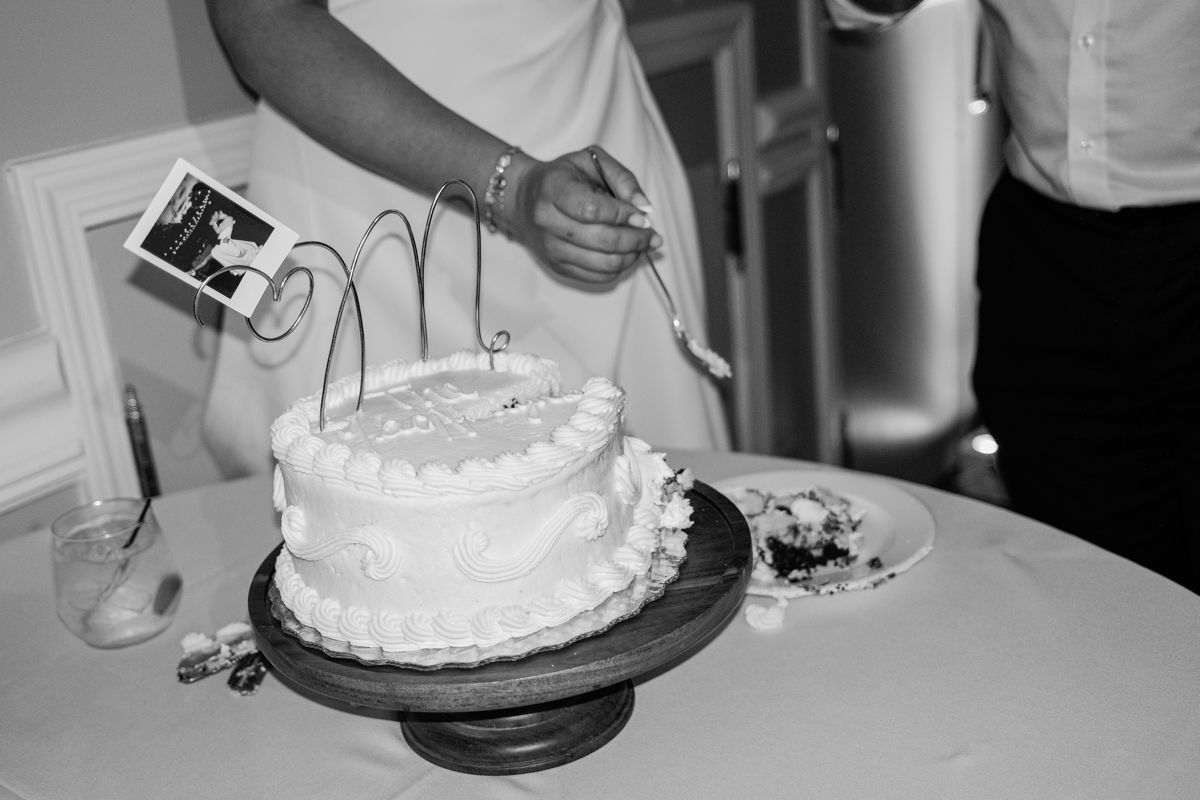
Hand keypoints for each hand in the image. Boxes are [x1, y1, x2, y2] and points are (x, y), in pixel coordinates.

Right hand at [504, 147, 660, 288]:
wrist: (523, 199)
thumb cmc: (563, 177)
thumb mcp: (591, 161)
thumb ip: (622, 178)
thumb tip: (644, 209)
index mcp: (553, 189)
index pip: (592, 210)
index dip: (624, 216)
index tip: (642, 217)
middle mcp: (547, 222)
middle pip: (602, 241)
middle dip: (636, 240)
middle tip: (652, 235)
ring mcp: (551, 249)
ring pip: (604, 264)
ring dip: (632, 256)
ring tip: (641, 244)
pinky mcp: (558, 267)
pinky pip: (598, 276)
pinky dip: (619, 268)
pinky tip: (625, 254)